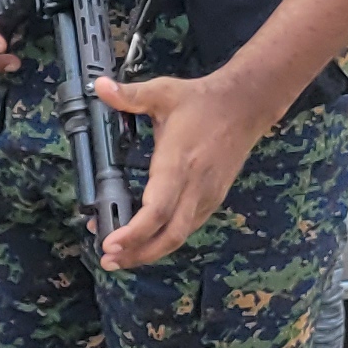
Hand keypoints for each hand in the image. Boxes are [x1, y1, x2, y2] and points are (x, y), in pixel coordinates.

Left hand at [93, 69, 269, 270]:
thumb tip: (99, 87)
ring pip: (180, 235)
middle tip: (108, 260)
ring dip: (150, 251)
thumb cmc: (202, 100)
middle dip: (138, 253)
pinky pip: (188, 227)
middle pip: (170, 234)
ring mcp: (207, 194)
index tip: (111, 242)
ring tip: (120, 257)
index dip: (135, 231)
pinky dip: (166, 239)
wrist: (247, 103)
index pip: (158, 209)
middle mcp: (196, 185)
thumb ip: (129, 95)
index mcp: (179, 163)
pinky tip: (145, 242)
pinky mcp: (213, 197)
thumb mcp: (163, 92)